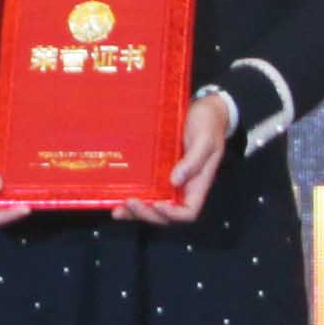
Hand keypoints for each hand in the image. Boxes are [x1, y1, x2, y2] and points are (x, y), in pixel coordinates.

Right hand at [0, 118, 34, 229]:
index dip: (7, 216)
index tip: (25, 208)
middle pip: (0, 212)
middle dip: (17, 208)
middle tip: (36, 199)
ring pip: (6, 201)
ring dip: (20, 198)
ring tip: (37, 191)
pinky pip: (9, 189)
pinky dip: (20, 188)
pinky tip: (32, 181)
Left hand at [116, 91, 234, 225]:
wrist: (202, 109)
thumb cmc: (208, 124)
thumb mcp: (206, 139)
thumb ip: (194, 160)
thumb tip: (175, 180)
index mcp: (197, 184)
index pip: (188, 212)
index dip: (173, 215)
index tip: (158, 204)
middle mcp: (182, 187)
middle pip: (165, 214)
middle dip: (147, 214)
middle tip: (131, 202)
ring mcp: (167, 181)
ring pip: (151, 206)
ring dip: (134, 212)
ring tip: (118, 209)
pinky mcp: (155, 172)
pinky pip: (144, 190)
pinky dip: (129, 197)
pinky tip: (115, 197)